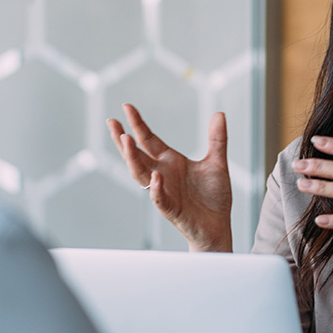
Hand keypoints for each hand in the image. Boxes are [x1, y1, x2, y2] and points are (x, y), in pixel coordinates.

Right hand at [107, 104, 232, 251]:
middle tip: (112, 122)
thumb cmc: (213, 197)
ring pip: (141, 175)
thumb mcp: (217, 163)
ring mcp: (164, 191)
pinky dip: (156, 188)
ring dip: (133, 159)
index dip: (138, 124)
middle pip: (137, 155)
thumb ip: (217, 139)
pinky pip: (159, 198)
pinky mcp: (171, 209)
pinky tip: (155, 176)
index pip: (149, 140)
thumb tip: (219, 114)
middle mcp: (162, 174)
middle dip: (123, 139)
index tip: (126, 106)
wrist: (218, 226)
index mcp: (170, 162)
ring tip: (126, 140)